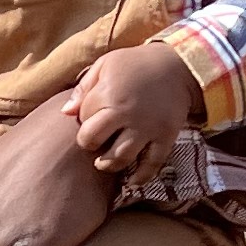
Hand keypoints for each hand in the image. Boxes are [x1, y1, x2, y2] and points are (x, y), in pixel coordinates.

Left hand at [70, 41, 201, 197]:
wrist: (180, 65)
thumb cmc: (137, 64)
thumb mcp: (106, 64)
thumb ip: (84, 87)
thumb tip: (65, 113)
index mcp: (108, 93)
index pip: (83, 117)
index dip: (84, 118)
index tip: (92, 117)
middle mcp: (127, 113)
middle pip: (94, 140)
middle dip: (88, 144)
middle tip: (93, 143)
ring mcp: (147, 127)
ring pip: (120, 157)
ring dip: (108, 165)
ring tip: (104, 164)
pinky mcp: (166, 136)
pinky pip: (152, 163)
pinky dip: (141, 176)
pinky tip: (132, 181)